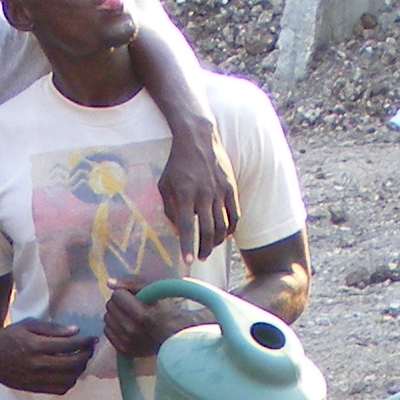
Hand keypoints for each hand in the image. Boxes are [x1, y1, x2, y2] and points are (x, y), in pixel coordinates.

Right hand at [0, 318, 94, 395]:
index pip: (69, 345)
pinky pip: (60, 389)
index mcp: (36, 345)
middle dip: (86, 356)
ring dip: (80, 370)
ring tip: (80, 361)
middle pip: (73, 364)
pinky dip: (70, 382)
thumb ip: (51, 329)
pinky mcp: (35, 388)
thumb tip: (75, 331)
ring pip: (69, 379)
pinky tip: (69, 373)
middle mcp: (38, 364)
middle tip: (89, 349)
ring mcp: (37, 379)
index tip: (92, 338)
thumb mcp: (27, 325)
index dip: (85, 342)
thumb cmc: (7, 338)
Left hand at [101, 282, 205, 360]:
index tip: (135, 297)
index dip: (125, 293)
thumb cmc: (165, 308)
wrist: (175, 335)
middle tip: (133, 306)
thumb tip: (109, 283)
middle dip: (119, 303)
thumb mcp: (154, 289)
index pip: (117, 295)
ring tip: (131, 316)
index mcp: (143, 316)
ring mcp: (128, 343)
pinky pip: (107, 332)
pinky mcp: (124, 351)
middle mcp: (133, 331)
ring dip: (116, 314)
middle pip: (110, 306)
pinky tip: (127, 327)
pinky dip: (115, 327)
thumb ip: (132, 282)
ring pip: (107, 319)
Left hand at [158, 124, 237, 260]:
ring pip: (223, 225)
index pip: (186, 226)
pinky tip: (225, 235)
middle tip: (200, 258)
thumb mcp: (164, 184)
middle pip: (208, 230)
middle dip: (204, 248)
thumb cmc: (177, 163)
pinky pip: (234, 214)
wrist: (198, 138)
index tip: (188, 261)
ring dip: (217, 242)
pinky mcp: (231, 187)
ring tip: (211, 248)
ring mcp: (219, 191)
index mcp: (185, 194)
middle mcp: (204, 194)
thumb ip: (169, 208)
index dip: (187, 246)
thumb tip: (177, 229)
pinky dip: (231, 228)